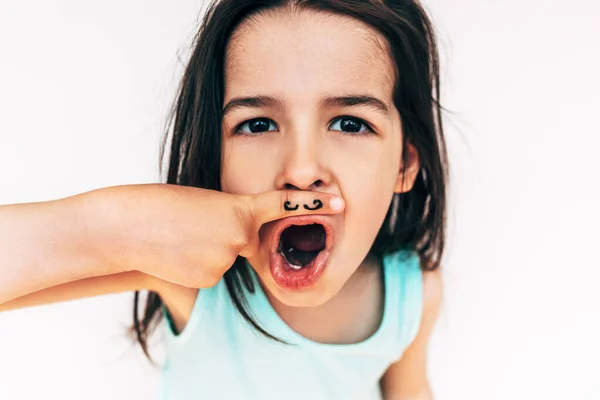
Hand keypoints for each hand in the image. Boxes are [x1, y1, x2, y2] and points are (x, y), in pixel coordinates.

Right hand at [97, 184, 344, 287]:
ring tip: (179, 237)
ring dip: (207, 249)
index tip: (339, 203)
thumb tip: (238, 239)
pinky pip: (212, 271)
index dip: (313, 205)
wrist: (124, 226)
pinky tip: (175, 253)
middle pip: (246, 241)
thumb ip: (229, 217)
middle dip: (228, 234)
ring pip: (227, 258)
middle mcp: (239, 238)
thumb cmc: (159, 205)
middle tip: (193, 224)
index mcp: (239, 208)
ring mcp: (224, 261)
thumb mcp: (202, 203)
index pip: (282, 206)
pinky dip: (197, 263)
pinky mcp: (208, 279)